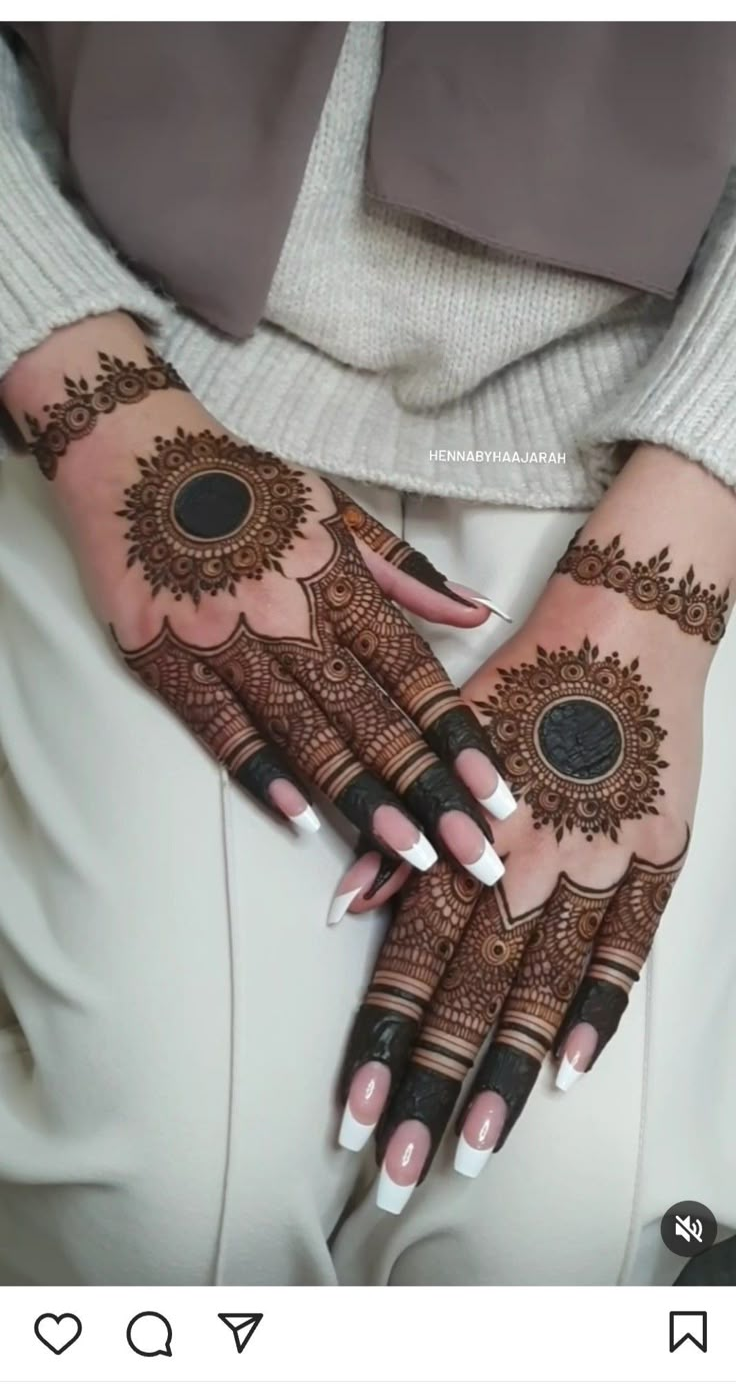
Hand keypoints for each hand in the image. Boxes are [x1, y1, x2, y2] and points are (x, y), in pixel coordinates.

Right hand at [2, 314, 514, 882]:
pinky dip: (260, 770)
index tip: (497, 791)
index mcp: (334, 576)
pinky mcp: (163, 656)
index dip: (458, 736)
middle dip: (428, 790)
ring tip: (410, 852)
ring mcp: (222, 638)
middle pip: (368, 715)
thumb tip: (477, 612)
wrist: (130, 451)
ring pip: (303, 731)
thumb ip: (404, 571)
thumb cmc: (241, 483)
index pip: (411, 671)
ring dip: (360, 797)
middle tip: (476, 852)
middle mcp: (286, 612)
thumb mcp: (332, 509)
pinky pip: (218, 724)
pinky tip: (300, 817)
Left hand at [337, 445, 733, 1211]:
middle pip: (474, 994)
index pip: (415, 959)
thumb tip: (344, 907)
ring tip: (474, 1148)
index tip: (350, 1112)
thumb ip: (398, 831)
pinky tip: (570, 1068)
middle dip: (431, 1088)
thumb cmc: (526, 678)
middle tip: (398, 1171)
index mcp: (468, 832)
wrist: (627, 623)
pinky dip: (600, 1009)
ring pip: (548, 989)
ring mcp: (601, 863)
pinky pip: (631, 949)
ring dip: (508, 1075)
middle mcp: (530, 859)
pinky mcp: (659, 857)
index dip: (381, 1041)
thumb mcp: (445, 741)